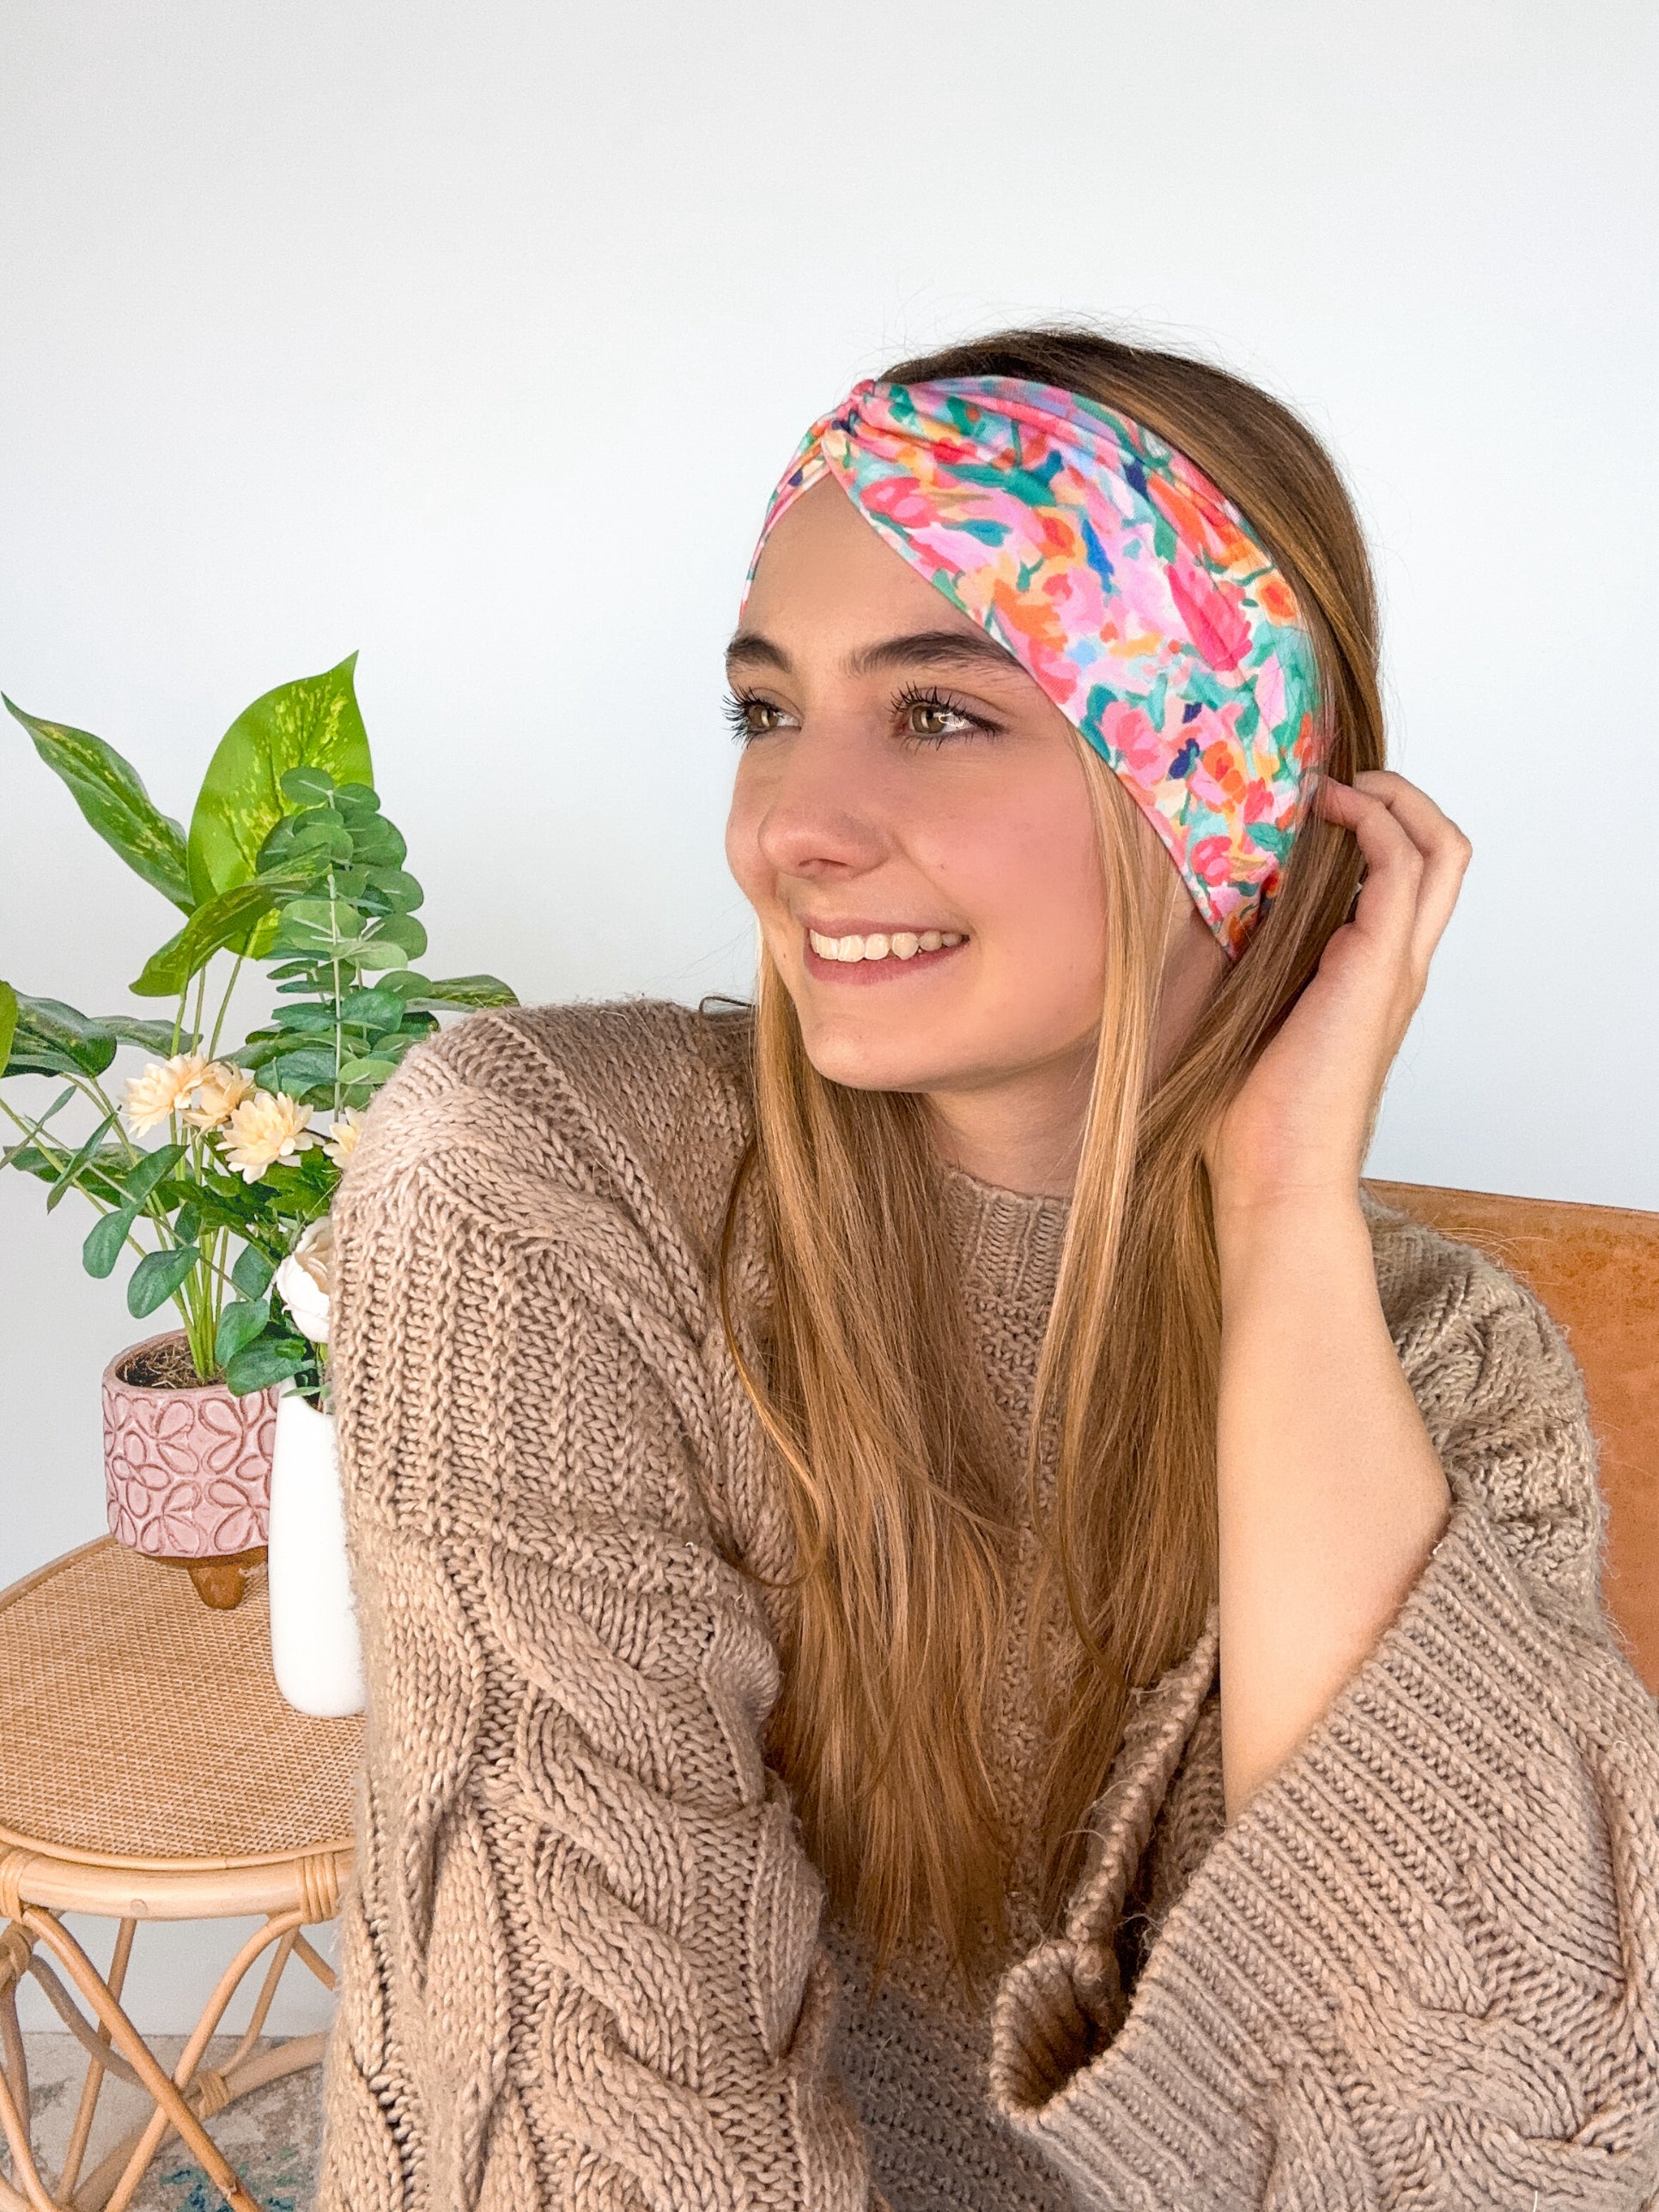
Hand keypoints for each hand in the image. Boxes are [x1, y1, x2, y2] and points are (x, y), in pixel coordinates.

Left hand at [1201, 769, 1471, 1219]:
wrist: (1274, 1174)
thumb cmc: (1245, 1119)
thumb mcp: (1238, 1018)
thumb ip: (1237, 970)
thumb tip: (1178, 926)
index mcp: (1367, 977)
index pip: (1406, 882)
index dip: (1376, 829)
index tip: (1313, 806)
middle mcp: (1395, 965)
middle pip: (1443, 854)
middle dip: (1401, 799)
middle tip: (1339, 780)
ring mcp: (1395, 963)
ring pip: (1441, 849)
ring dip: (1394, 799)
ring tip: (1334, 785)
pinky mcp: (1379, 965)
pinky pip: (1401, 864)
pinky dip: (1373, 821)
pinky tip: (1323, 811)